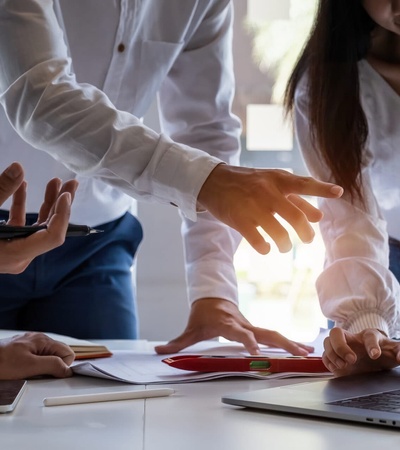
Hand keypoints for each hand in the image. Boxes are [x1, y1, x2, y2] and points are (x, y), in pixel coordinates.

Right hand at [0, 162, 77, 272]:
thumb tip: (19, 167)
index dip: (63, 215)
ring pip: (37, 227)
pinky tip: (23, 187)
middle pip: (49, 230)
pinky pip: (22, 227)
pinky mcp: (5, 245)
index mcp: (15, 255)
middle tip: (72, 183)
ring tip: (55, 182)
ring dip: (46, 204)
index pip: (52, 238)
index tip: (66, 194)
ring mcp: (13, 252)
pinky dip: (24, 208)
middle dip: (61, 205)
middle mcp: (18, 257)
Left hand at [0, 332, 74, 379]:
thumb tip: (67, 369)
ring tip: (28, 373)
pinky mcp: (21, 350)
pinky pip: (35, 358)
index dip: (63, 366)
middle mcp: (38, 339)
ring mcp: (29, 344)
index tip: (53, 374)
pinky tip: (22, 371)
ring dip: (42, 368)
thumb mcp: (30, 366)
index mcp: (43, 340)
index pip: (68, 353)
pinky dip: (32, 366)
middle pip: (58, 354)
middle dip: (52, 366)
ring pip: (46, 357)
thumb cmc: (1, 362)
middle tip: (38, 374)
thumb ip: (53, 365)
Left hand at [155, 298, 313, 355]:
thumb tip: (158, 350)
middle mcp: (243, 323)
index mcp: (227, 323)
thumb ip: (177, 342)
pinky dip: (287, 341)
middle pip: (265, 333)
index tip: (256, 352)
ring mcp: (251, 325)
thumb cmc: (202, 313)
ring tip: (308, 352)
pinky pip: (272, 335)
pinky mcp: (255, 328)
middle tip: (297, 353)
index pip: (239, 332)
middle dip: (281, 343)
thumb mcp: (190, 328)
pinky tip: (301, 349)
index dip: (247, 341)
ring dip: (290, 342)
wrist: (212, 296)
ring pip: (273, 333)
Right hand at [197, 164, 342, 253]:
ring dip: (285, 244)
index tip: (339, 192)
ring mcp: (252, 206)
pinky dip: (265, 248)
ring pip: (278, 232)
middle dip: (305, 234)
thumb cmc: (247, 183)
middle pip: (295, 217)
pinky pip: (257, 241)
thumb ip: (296, 198)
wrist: (213, 181)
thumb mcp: (271, 183)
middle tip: (307, 240)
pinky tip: (266, 248)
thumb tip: (319, 216)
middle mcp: (266, 191)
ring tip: (283, 247)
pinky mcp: (238, 220)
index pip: (303, 184)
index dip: (322, 188)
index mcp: (277, 180)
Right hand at [322, 327, 399, 375]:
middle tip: (351, 359)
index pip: (368, 336)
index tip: (375, 355)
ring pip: (327, 342)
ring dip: (333, 354)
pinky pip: (324, 355)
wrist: (375, 359)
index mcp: (369, 336)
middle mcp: (352, 339)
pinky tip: (336, 367)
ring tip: (343, 365)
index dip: (371, 345)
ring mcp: (341, 346)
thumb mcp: (394, 351)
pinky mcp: (335, 357)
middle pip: (336, 332)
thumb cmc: (384, 352)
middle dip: (341, 346)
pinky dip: (328, 361)